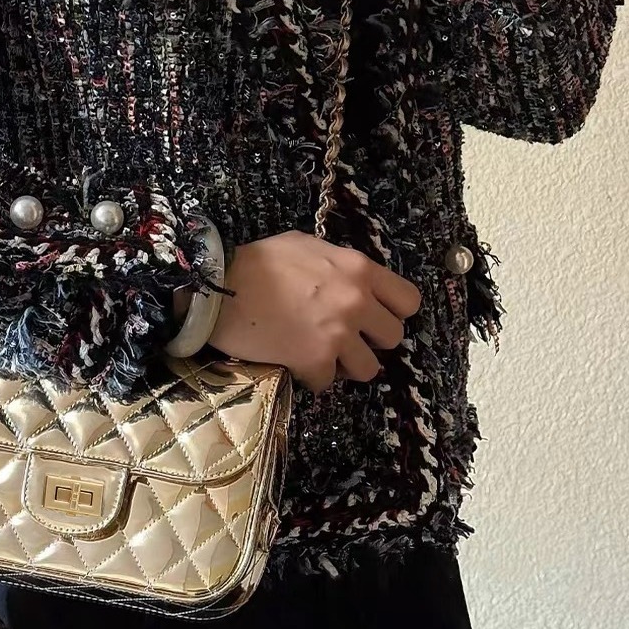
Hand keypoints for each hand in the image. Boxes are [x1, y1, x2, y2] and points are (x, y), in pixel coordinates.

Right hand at [207, 231, 421, 393]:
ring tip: (320, 354)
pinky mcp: (314, 361)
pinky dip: (312, 377)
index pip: (409, 301)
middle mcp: (356, 303)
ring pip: (368, 369)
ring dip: (345, 365)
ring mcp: (337, 335)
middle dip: (370, 340)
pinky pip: (328, 383)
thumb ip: (337, 263)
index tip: (373, 317)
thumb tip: (347, 277)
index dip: (393, 312)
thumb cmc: (258, 262)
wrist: (219, 288)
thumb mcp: (306, 245)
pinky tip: (294, 362)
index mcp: (359, 270)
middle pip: (393, 338)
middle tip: (344, 337)